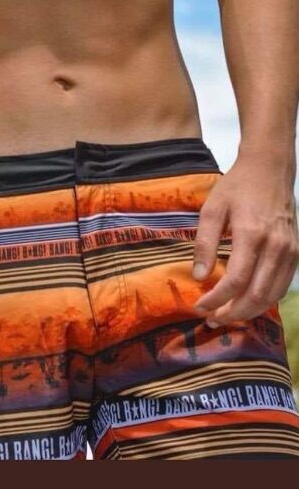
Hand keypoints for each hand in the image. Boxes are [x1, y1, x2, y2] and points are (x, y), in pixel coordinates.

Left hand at [191, 155, 298, 327]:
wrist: (270, 169)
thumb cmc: (237, 187)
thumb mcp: (213, 208)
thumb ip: (205, 243)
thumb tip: (199, 277)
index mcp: (251, 234)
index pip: (236, 280)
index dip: (217, 299)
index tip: (199, 307)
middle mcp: (275, 246)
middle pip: (256, 295)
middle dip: (232, 313)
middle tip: (211, 320)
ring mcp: (289, 251)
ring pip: (271, 296)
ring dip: (248, 312)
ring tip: (226, 316)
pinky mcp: (296, 253)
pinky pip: (281, 286)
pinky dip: (265, 301)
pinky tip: (247, 304)